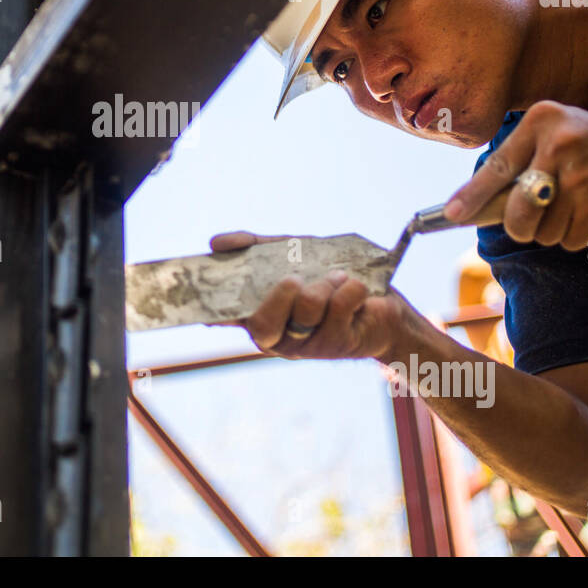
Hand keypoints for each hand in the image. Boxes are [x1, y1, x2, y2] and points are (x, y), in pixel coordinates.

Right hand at [206, 231, 410, 359]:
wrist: (380, 301)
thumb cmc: (325, 277)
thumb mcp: (291, 256)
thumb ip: (255, 247)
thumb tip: (217, 243)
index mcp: (260, 317)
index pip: (228, 319)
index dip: (216, 311)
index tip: (207, 307)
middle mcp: (279, 337)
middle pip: (263, 327)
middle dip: (280, 298)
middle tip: (295, 278)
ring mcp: (309, 344)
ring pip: (306, 313)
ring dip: (324, 284)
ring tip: (337, 276)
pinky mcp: (340, 343)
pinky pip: (339, 310)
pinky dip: (349, 289)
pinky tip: (355, 287)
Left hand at [443, 100, 587, 249]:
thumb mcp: (557, 133)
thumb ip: (520, 159)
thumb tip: (474, 204)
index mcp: (544, 122)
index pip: (498, 167)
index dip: (473, 195)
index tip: (453, 214)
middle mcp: (560, 146)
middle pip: (516, 212)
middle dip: (520, 225)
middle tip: (533, 219)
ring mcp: (581, 178)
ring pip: (541, 231)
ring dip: (553, 229)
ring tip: (574, 204)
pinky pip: (567, 240)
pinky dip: (575, 235)